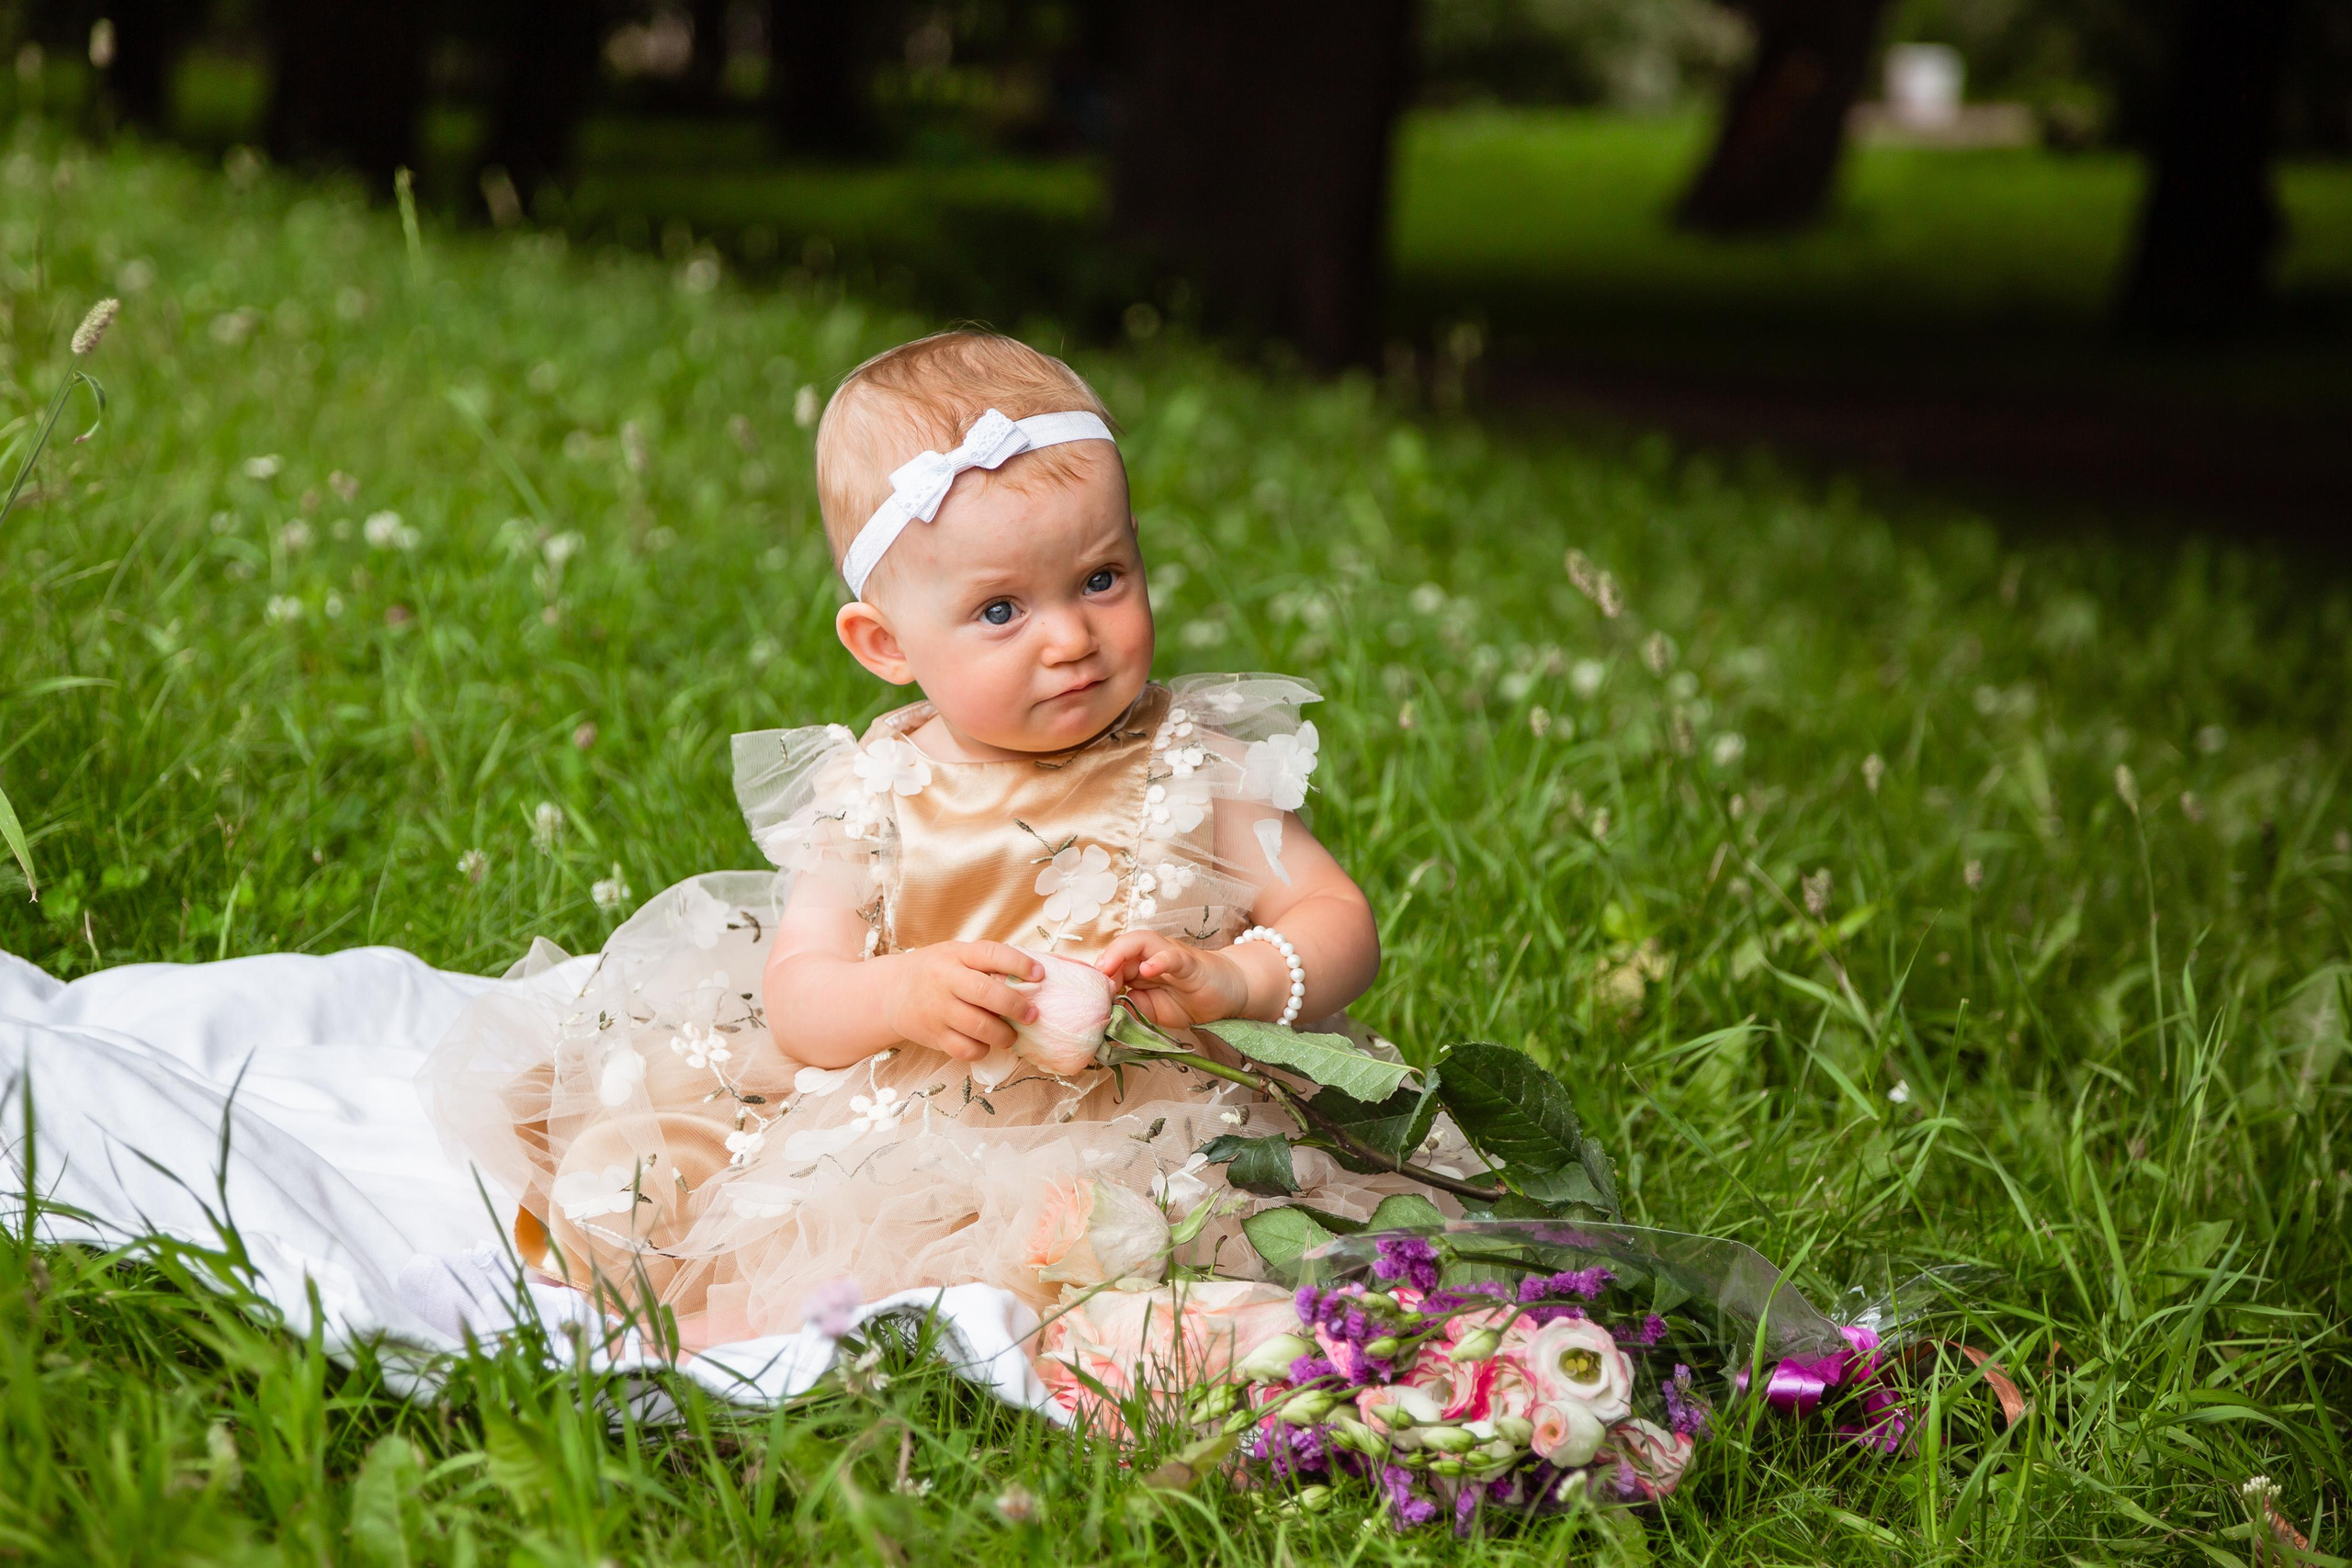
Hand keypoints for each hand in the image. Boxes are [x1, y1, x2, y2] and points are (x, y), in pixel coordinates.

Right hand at [880, 942, 1040, 1062]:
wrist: (891, 992)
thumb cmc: (936, 971)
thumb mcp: (957, 955)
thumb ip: (987, 963)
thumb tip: (1034, 978)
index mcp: (957, 954)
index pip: (992, 954)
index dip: (1019, 964)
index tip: (1040, 975)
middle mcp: (946, 979)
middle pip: (986, 993)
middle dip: (1016, 1006)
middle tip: (1032, 1015)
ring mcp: (938, 1009)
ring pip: (978, 1026)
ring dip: (1003, 1034)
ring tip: (1011, 1035)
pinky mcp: (933, 1035)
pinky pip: (964, 1049)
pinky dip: (981, 1050)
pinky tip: (985, 1044)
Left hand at [1094, 929, 1253, 1029]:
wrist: (1229, 993)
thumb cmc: (1190, 999)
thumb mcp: (1153, 1011)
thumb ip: (1131, 1009)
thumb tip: (1104, 1014)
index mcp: (1140, 965)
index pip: (1112, 962)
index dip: (1097, 975)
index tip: (1086, 994)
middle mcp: (1152, 955)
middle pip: (1120, 949)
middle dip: (1103, 963)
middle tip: (1091, 982)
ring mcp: (1171, 956)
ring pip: (1141, 943)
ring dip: (1121, 953)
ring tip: (1107, 968)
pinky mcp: (1191, 963)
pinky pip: (1173, 957)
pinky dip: (1160, 960)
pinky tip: (1148, 968)